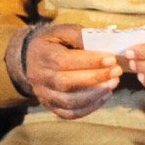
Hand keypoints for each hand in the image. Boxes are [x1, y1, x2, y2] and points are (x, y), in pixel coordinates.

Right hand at [5, 24, 122, 118]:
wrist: (28, 59)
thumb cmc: (52, 42)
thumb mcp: (61, 31)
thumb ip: (78, 34)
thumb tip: (99, 42)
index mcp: (44, 55)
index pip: (66, 61)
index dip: (89, 62)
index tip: (111, 59)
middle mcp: (41, 77)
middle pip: (68, 83)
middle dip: (96, 78)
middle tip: (117, 71)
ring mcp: (44, 94)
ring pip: (69, 102)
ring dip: (94, 95)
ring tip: (113, 84)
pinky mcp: (50, 105)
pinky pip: (68, 113)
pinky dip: (88, 108)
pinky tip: (104, 97)